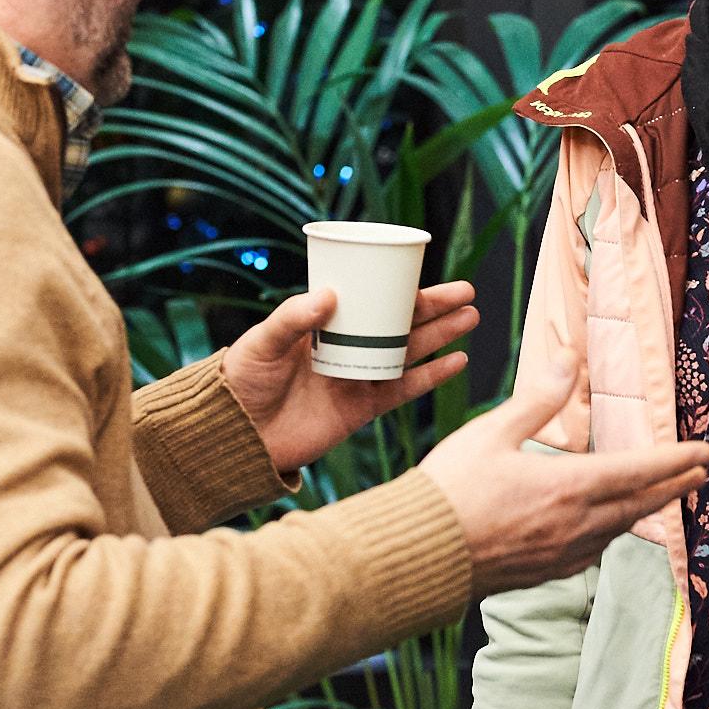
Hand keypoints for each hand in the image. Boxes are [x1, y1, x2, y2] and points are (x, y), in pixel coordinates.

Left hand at [220, 283, 479, 473]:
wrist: (237, 436)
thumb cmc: (241, 382)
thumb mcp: (262, 343)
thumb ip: (293, 319)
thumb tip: (330, 295)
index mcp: (327, 325)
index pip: (372, 299)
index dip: (402, 287)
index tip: (428, 273)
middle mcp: (348, 347)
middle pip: (401, 322)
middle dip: (436, 308)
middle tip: (468, 292)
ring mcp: (358, 376)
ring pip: (410, 351)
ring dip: (442, 335)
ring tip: (471, 318)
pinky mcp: (363, 408)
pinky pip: (404, 389)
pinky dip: (431, 377)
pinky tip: (457, 361)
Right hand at [424, 353, 708, 597]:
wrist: (418, 554)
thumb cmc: (450, 488)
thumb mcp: (493, 432)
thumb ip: (538, 398)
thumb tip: (569, 357)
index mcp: (568, 486)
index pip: (639, 471)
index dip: (675, 460)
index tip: (704, 451)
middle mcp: (575, 524)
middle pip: (641, 503)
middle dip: (674, 485)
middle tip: (700, 472)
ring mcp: (562, 553)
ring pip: (620, 530)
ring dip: (647, 510)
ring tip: (663, 495)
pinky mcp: (545, 572)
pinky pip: (594, 551)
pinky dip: (612, 533)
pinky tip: (610, 528)